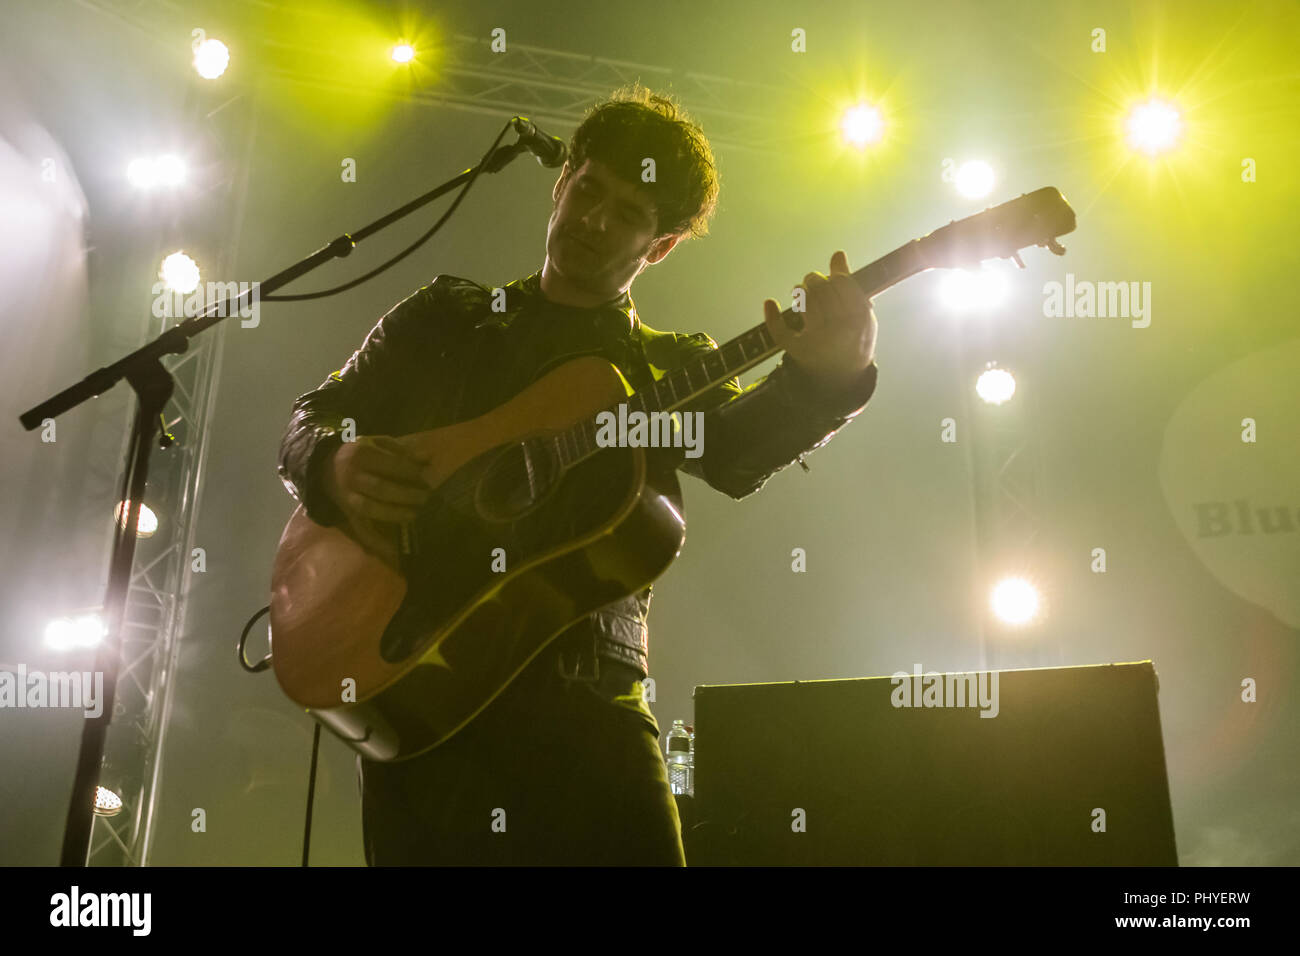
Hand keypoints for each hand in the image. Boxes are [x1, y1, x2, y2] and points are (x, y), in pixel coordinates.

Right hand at [322, 435, 430, 555]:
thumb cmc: (359, 453)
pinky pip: (361, 529)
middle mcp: (351, 476)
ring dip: (395, 513)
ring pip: (371, 508)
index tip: (428, 478)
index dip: (411, 472)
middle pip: (381, 488)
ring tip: (416, 514)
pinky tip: (393, 550)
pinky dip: (376, 541)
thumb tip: (427, 458)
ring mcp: (348, 496)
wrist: (326, 467)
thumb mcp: (376, 442)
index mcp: (360, 454)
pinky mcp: (348, 513)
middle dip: (407, 494)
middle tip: (427, 498)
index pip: (391, 465)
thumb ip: (401, 449)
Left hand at [762, 250, 876, 391]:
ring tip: (800, 291)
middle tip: (810, 283)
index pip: (840, 282)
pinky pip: (781, 331)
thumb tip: (837, 254)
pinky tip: (770, 303)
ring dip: (799, 291)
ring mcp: (819, 341)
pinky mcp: (800, 352)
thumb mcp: (859, 312)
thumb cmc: (853, 336)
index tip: (827, 280)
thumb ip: (849, 283)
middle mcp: (841, 329)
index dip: (831, 277)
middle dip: (813, 281)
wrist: (845, 376)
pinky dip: (772, 316)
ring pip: (804, 303)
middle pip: (821, 289)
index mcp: (859, 317)